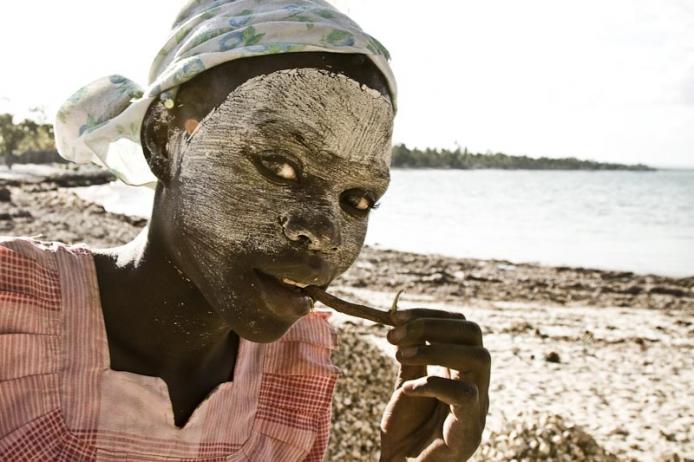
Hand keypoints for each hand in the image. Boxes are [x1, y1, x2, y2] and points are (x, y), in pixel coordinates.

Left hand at [380, 308, 489, 460]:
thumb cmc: (407, 430)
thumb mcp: (408, 383)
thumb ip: (412, 355)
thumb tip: (398, 318)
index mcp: (462, 368)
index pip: (460, 325)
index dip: (429, 315)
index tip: (394, 317)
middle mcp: (476, 382)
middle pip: (474, 333)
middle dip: (432, 325)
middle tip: (395, 335)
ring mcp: (477, 405)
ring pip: (478, 358)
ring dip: (435, 349)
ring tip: (400, 355)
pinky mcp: (470, 428)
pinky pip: (464, 395)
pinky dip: (433, 385)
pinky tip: (408, 390)